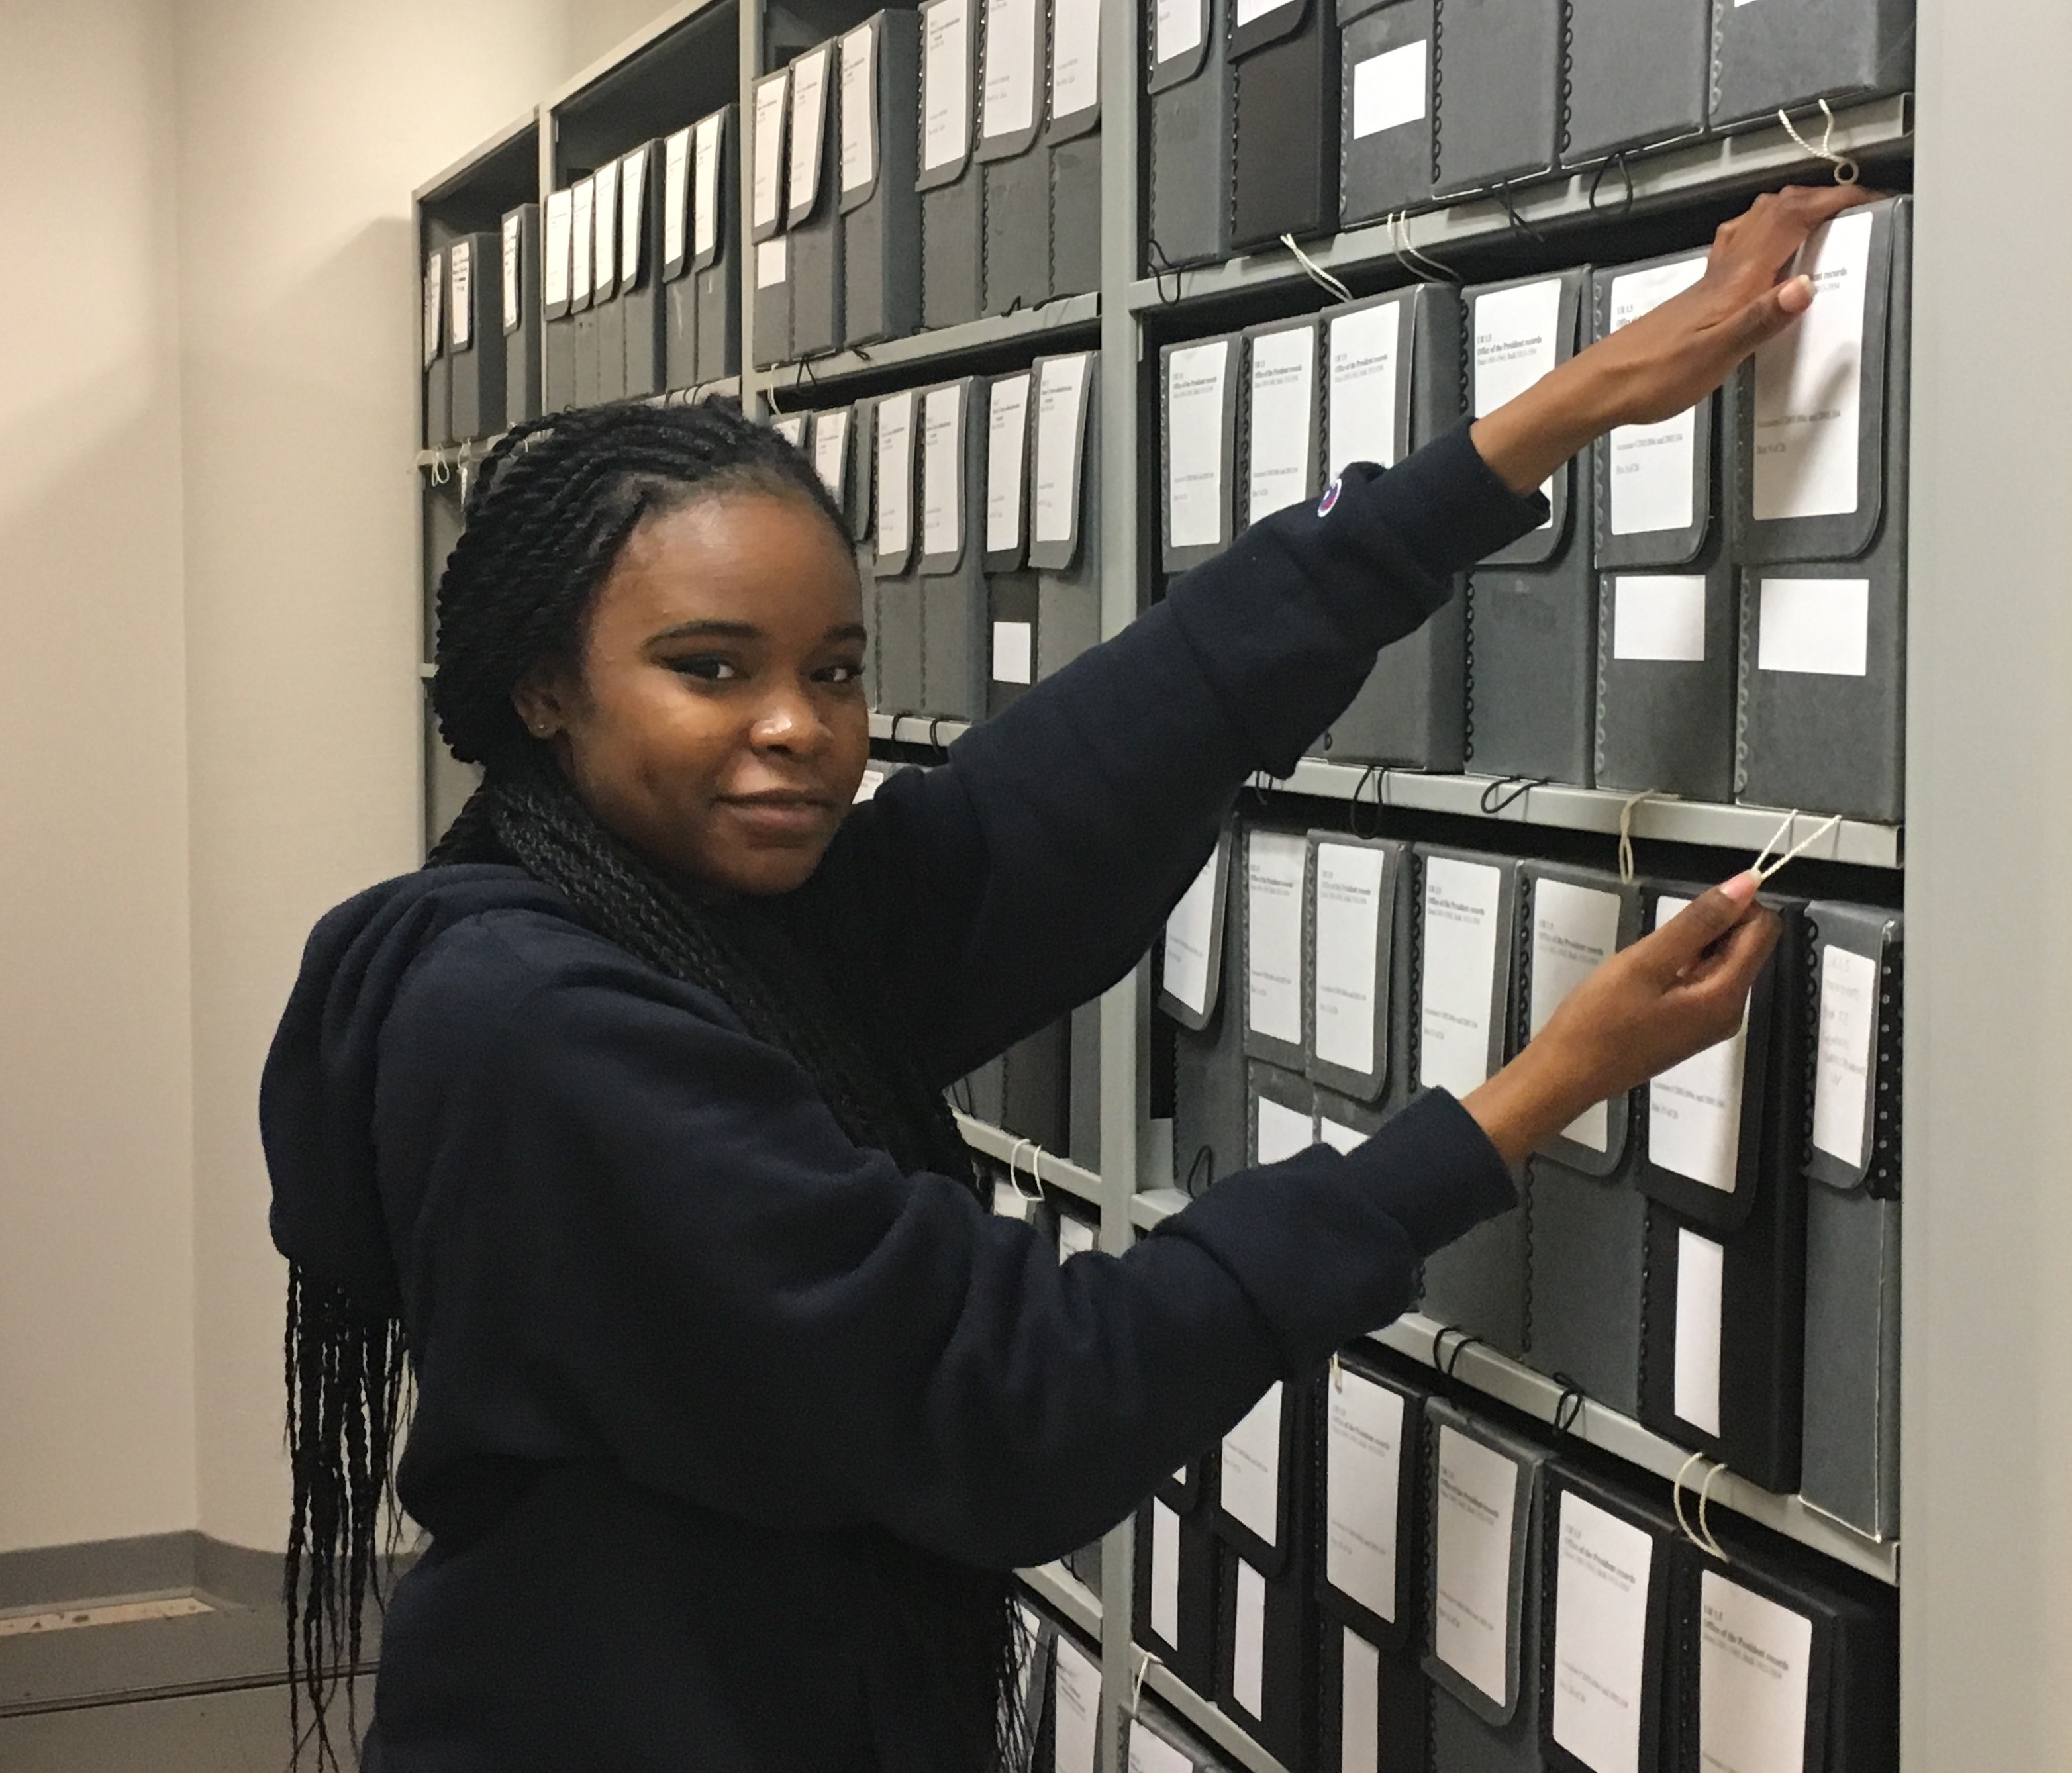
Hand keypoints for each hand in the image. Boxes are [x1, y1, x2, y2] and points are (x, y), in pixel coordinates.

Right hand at [1463, 874, 1780, 1165]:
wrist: (1566, 1075)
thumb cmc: (1599, 1019)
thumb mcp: (1645, 963)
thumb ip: (1697, 922)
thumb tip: (1747, 884)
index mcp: (1725, 995)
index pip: (1762, 931)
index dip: (1735, 905)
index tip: (1688, 908)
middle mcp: (1730, 1011)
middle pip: (1745, 947)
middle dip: (1710, 927)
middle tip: (1659, 939)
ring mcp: (1710, 1023)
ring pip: (1721, 963)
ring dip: (1691, 947)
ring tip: (1647, 961)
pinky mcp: (1690, 1028)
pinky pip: (1702, 983)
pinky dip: (1681, 967)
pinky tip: (1646, 976)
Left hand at [1470, 183, 1879, 494]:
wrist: (1604, 386)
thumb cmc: (1654, 374)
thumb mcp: (1717, 353)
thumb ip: (1761, 320)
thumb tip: (1804, 286)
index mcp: (1736, 278)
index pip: (1792, 219)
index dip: (1834, 201)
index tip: (1871, 196)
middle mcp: (1723, 270)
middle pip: (1773, 210)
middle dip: (1816, 196)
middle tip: (1852, 200)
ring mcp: (1708, 281)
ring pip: (1752, 225)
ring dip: (1787, 209)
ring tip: (1816, 213)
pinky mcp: (1697, 298)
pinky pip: (1735, 250)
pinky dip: (1761, 237)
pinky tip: (1762, 258)